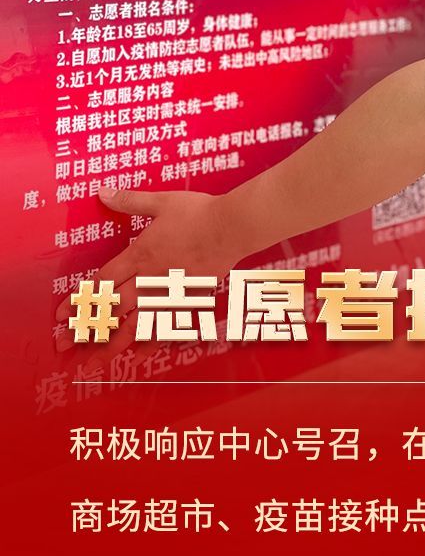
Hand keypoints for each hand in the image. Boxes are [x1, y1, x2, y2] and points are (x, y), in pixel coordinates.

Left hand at [54, 186, 246, 360]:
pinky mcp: (187, 301)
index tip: (61, 316)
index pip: (101, 282)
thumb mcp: (161, 202)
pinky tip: (138, 356)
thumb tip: (101, 192)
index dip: (79, 299)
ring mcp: (168, 293)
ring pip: (135, 325)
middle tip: (64, 346)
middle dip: (86, 327)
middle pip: (112, 309)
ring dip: (112, 344)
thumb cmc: (198, 212)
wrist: (232, 227)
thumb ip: (130, 200)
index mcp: (139, 254)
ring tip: (93, 362)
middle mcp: (149, 278)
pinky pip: (165, 327)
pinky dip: (150, 343)